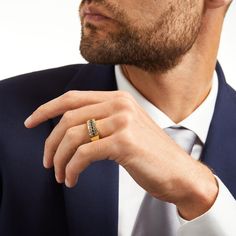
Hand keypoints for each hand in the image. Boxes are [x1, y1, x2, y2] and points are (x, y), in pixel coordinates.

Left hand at [24, 90, 217, 219]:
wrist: (180, 172)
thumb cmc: (148, 154)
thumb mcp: (123, 130)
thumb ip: (99, 122)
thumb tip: (66, 130)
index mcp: (117, 98)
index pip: (72, 98)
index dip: (46, 109)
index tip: (30, 122)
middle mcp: (120, 104)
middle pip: (68, 118)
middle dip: (50, 142)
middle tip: (47, 162)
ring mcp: (123, 121)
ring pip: (73, 136)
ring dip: (60, 159)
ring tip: (60, 175)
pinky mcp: (125, 142)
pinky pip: (84, 154)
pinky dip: (72, 168)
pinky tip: (72, 179)